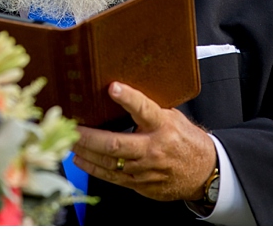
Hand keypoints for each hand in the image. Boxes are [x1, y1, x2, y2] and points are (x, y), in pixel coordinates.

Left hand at [72, 82, 216, 201]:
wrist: (204, 171)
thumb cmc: (186, 140)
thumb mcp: (173, 117)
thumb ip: (149, 109)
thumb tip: (122, 92)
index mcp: (164, 126)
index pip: (144, 109)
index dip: (128, 98)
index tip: (113, 87)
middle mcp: (154, 148)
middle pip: (116, 143)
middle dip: (90, 136)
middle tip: (73, 127)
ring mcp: (146, 169)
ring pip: (109, 162)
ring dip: (86, 152)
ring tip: (69, 142)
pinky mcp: (140, 184)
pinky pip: (112, 177)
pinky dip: (93, 168)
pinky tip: (80, 160)